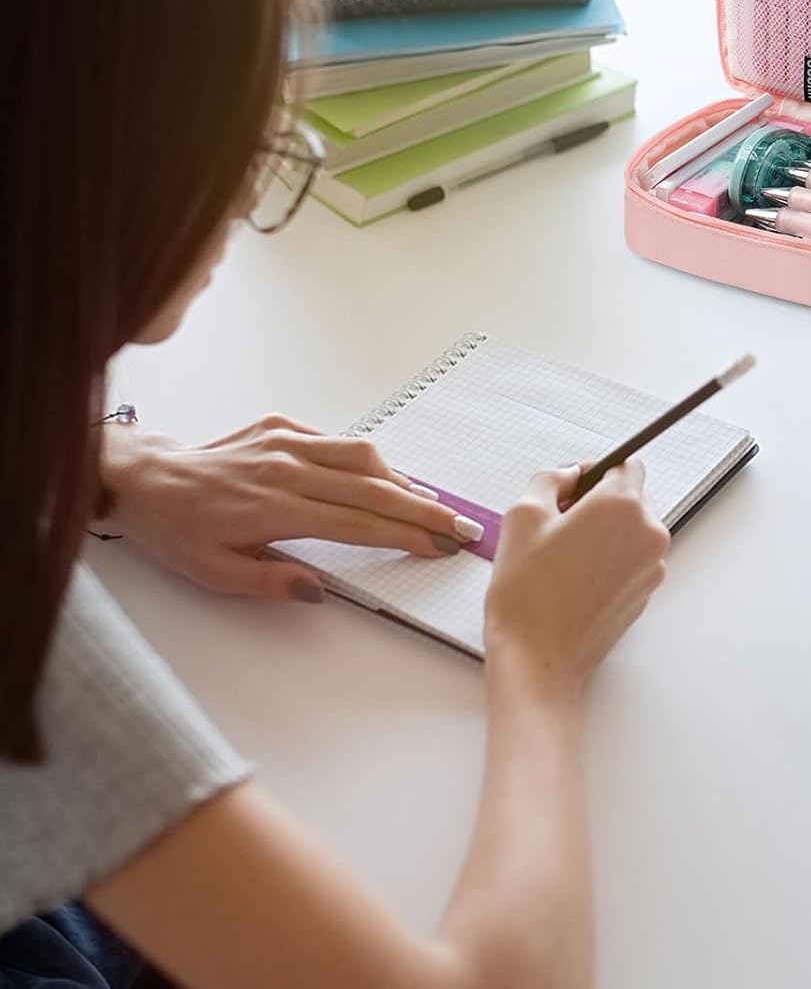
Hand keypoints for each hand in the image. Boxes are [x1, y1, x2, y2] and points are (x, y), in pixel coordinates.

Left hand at [99, 414, 485, 601]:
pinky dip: (370, 461)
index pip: (357, 523)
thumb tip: (320, 590)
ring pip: (363, 456)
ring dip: (404, 481)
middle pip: (374, 488)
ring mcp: (287, 441)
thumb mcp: (215, 574)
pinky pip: (338, 441)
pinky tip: (386, 478)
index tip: (438, 546)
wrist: (146, 480)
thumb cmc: (178, 531)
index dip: (404, 535)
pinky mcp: (282, 426)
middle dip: (424, 509)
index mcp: (274, 507)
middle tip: (458, 527)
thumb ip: (272, 583)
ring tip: (431, 505)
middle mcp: (287, 468)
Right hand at [484, 461, 668, 698]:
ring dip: (605, 532)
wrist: (538, 659)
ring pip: (632, 529)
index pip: (625, 464)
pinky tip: (575, 578)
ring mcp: (652, 566)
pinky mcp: (646, 593)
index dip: (594, 471)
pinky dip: (610, 560)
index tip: (571, 487)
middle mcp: (648, 532)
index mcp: (622, 505)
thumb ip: (549, 479)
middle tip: (559, 523)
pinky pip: (632, 560)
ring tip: (563, 555)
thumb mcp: (522, 515)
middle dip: (599, 502)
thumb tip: (567, 476)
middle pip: (632, 496)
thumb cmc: (528, 593)